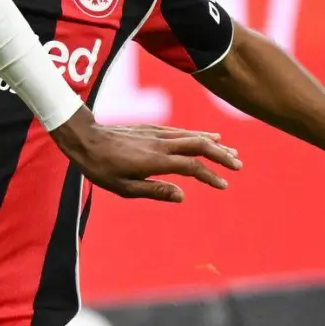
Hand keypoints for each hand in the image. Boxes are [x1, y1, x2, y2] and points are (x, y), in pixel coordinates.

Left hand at [49, 109, 241, 201]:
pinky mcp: (153, 129)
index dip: (211, 176)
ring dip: (215, 144)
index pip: (192, 167)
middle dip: (221, 155)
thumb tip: (182, 196)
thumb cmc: (101, 168)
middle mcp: (161, 144)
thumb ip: (154, 191)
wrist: (85, 139)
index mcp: (156, 160)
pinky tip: (210, 136)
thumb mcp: (123, 188)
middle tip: (238, 165)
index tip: (224, 185)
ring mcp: (158, 134)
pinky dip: (200, 134)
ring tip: (232, 152)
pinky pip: (182, 131)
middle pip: (200, 145)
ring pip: (193, 135)